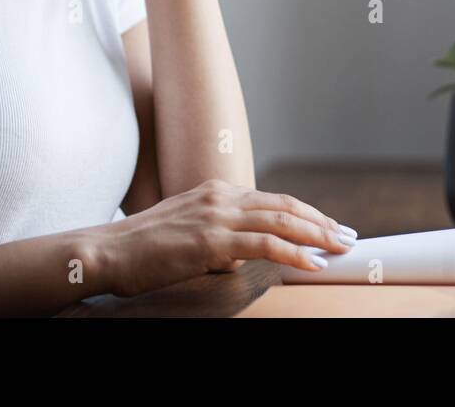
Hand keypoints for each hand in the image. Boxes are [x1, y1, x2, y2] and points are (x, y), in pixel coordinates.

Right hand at [97, 179, 357, 297]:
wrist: (107, 252)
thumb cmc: (141, 249)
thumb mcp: (186, 232)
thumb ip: (216, 237)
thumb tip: (239, 256)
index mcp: (215, 191)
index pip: (272, 200)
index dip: (305, 212)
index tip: (328, 227)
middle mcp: (220, 197)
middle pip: (284, 205)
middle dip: (320, 221)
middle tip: (347, 237)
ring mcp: (216, 216)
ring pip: (281, 220)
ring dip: (317, 235)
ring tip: (340, 248)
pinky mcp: (211, 240)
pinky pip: (264, 244)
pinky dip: (294, 252)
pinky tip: (312, 263)